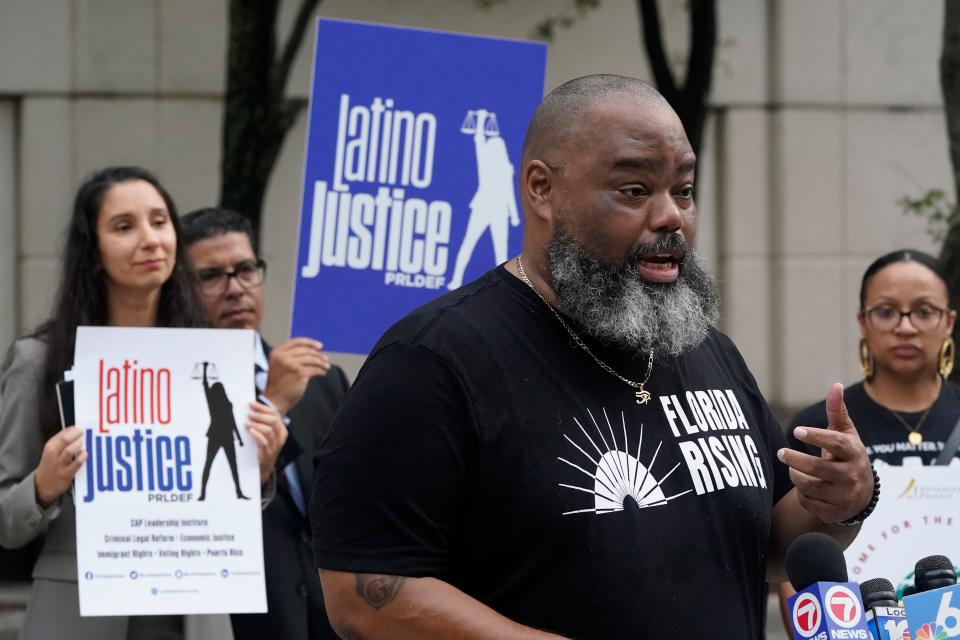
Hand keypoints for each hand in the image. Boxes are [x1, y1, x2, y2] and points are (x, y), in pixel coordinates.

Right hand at [35, 426, 86, 507]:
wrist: (42, 485)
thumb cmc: (51, 465)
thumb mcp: (51, 451)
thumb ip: (62, 442)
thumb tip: (77, 432)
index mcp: (50, 445)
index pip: (64, 432)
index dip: (75, 429)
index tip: (81, 429)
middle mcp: (53, 453)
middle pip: (66, 439)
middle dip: (77, 434)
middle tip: (84, 434)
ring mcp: (59, 463)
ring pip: (70, 449)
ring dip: (79, 445)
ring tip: (82, 445)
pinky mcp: (66, 473)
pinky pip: (76, 463)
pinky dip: (82, 457)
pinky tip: (84, 454)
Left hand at [246, 402, 287, 485]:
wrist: (263, 468)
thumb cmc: (262, 448)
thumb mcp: (265, 434)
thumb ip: (262, 422)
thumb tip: (250, 408)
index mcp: (281, 429)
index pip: (274, 414)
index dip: (262, 408)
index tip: (251, 404)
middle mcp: (280, 437)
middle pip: (273, 420)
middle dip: (260, 415)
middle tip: (249, 414)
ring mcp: (275, 446)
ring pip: (269, 430)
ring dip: (257, 425)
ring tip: (247, 423)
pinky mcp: (267, 454)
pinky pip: (264, 442)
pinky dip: (257, 435)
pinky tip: (251, 431)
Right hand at [262, 338, 329, 414]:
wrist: (274, 400)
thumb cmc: (278, 384)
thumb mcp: (279, 365)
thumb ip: (290, 356)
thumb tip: (312, 351)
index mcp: (277, 353)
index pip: (296, 341)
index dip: (310, 342)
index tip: (319, 346)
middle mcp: (283, 357)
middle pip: (306, 350)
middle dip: (318, 354)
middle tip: (325, 358)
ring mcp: (291, 365)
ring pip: (312, 359)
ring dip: (322, 362)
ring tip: (326, 366)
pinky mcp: (299, 374)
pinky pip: (315, 369)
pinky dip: (321, 370)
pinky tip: (322, 372)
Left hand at [777, 383, 873, 523]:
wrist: (861, 495)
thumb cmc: (846, 456)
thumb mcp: (845, 434)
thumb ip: (837, 411)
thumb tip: (835, 385)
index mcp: (854, 452)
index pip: (835, 443)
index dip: (816, 436)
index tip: (797, 431)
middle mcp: (852, 475)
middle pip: (817, 467)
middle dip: (794, 459)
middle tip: (781, 452)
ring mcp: (844, 496)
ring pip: (808, 485)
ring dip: (795, 475)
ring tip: (793, 467)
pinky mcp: (834, 512)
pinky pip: (807, 502)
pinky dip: (801, 493)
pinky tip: (805, 487)